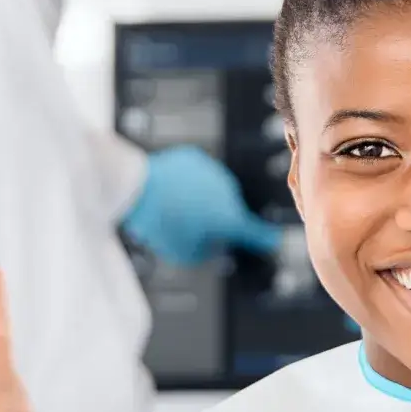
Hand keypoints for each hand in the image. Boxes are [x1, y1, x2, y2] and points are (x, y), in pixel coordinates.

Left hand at [120, 145, 282, 267]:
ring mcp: (213, 172)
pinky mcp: (195, 159)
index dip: (265, 239)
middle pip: (227, 212)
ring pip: (212, 192)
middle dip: (214, 220)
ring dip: (200, 200)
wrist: (135, 185)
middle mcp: (228, 192)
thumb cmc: (158, 223)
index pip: (255, 232)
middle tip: (188, 229)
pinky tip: (170, 190)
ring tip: (172, 208)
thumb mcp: (182, 253)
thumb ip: (206, 253)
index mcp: (229, 218)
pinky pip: (197, 175)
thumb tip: (214, 245)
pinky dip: (188, 183)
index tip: (275, 241)